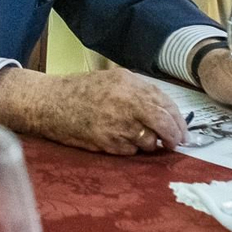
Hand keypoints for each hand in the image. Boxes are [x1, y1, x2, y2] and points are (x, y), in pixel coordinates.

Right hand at [0, 67, 188, 154]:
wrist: (49, 102)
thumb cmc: (80, 90)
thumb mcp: (113, 80)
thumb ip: (138, 92)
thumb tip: (164, 112)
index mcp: (129, 83)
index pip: (166, 103)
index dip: (178, 120)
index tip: (182, 130)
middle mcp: (126, 102)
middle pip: (163, 123)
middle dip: (173, 136)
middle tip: (176, 143)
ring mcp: (116, 123)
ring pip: (148, 141)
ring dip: (150, 144)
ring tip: (143, 141)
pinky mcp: (106, 141)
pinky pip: (130, 151)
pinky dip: (130, 149)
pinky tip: (120, 141)